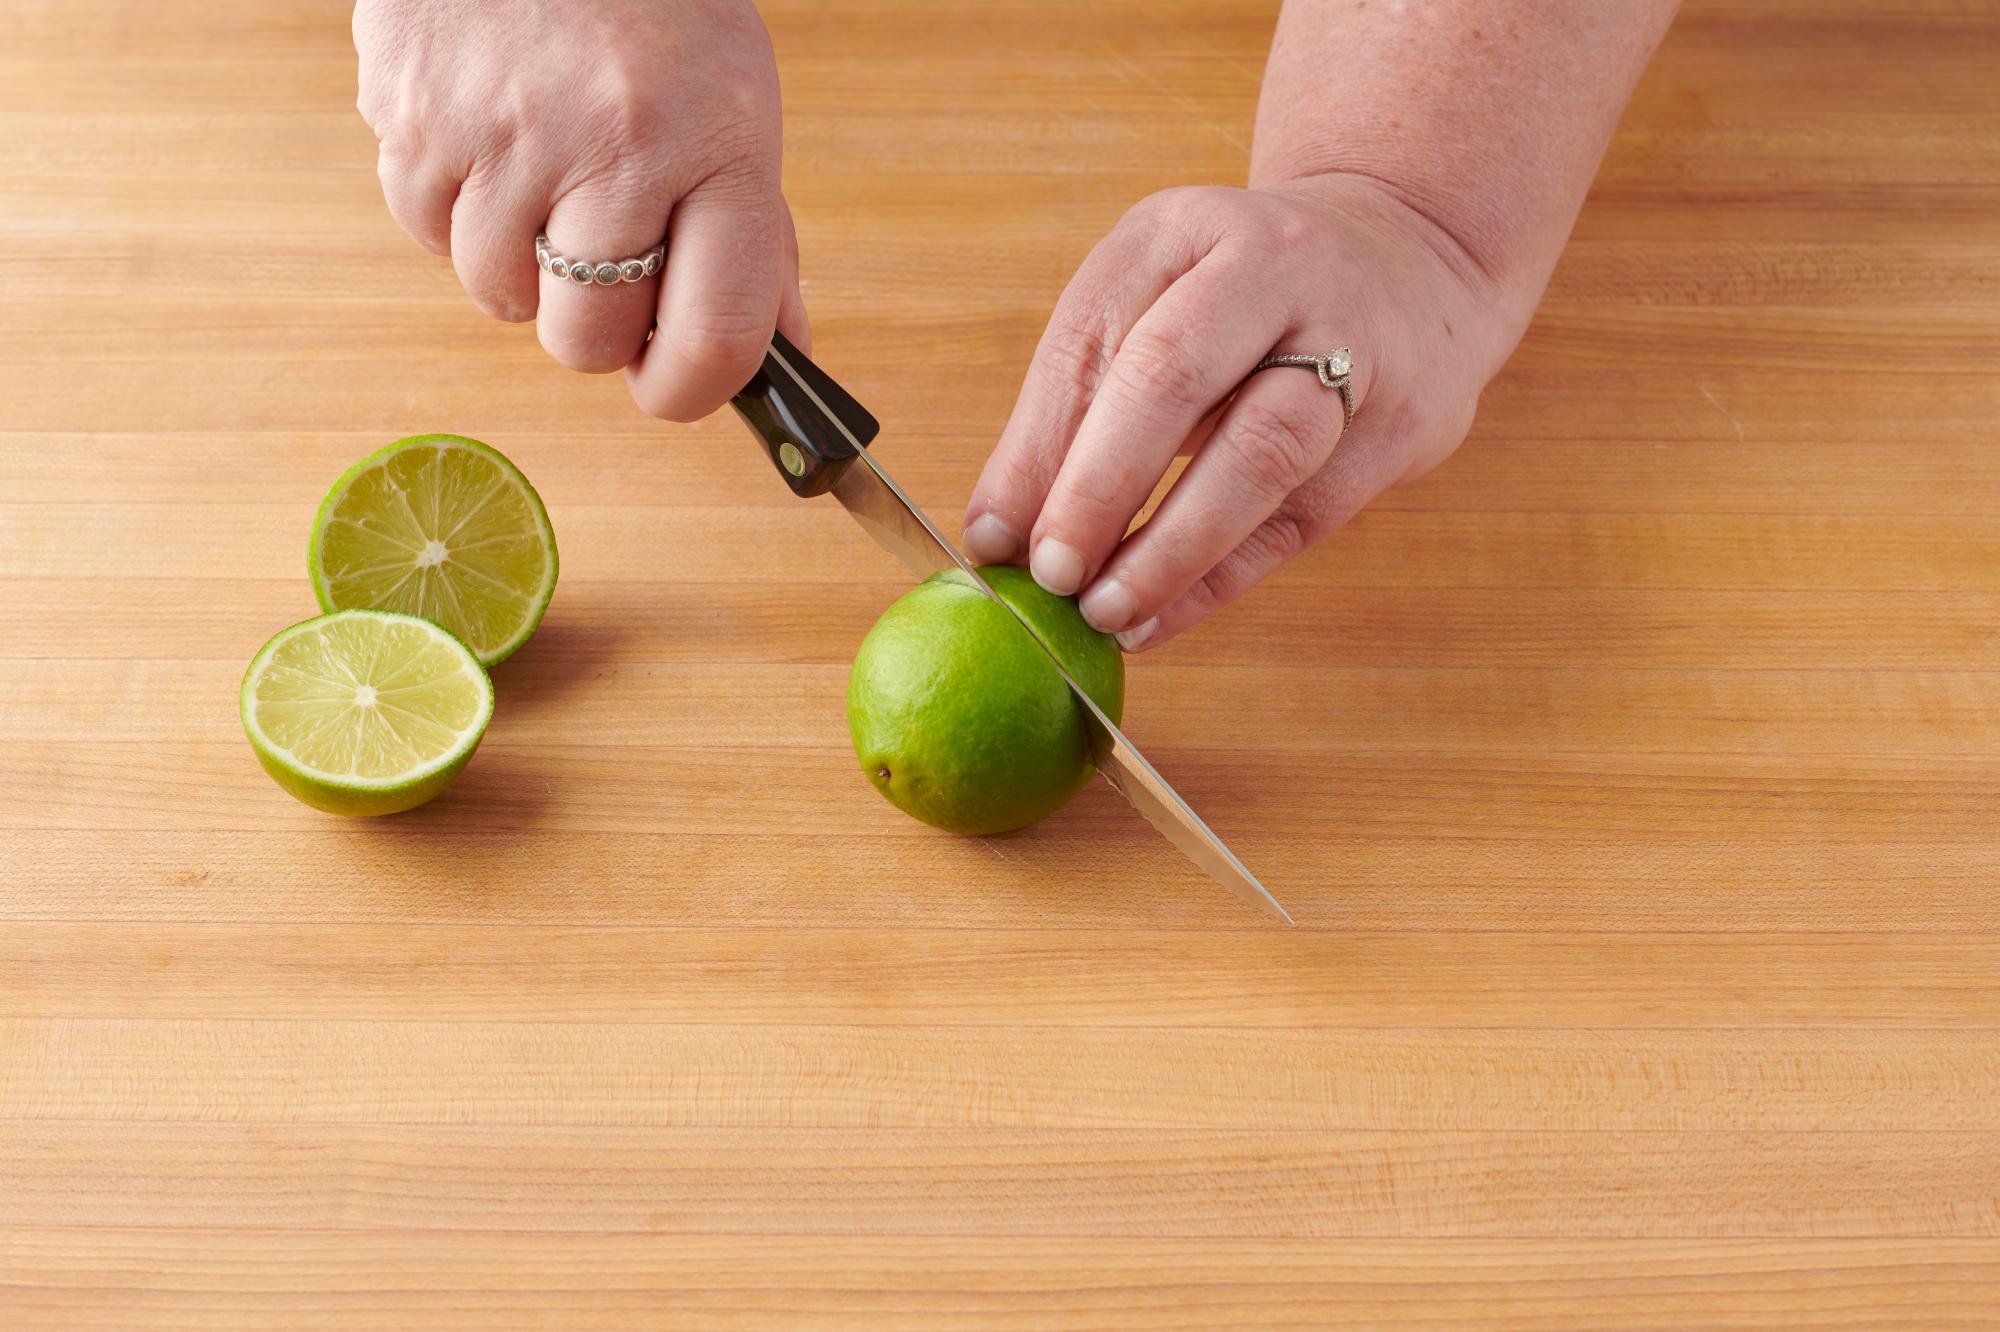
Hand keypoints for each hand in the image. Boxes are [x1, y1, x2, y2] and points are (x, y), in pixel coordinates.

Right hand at [354, 0, 803, 419]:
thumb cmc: (652, 10)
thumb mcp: (734, 105)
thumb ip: (758, 238)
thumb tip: (780, 355)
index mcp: (716, 148)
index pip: (716, 335)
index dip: (690, 389)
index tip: (675, 386)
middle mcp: (614, 148)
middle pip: (586, 341)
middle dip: (594, 329)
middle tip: (604, 263)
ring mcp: (504, 136)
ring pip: (499, 297)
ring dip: (520, 267)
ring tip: (545, 179)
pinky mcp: (413, 119)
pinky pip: (427, 235)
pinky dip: (456, 215)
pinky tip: (490, 146)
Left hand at [960, 177, 1508, 649]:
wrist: (1411, 257)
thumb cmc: (1242, 302)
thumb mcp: (1151, 307)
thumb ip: (1073, 411)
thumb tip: (997, 537)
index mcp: (1181, 230)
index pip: (1092, 338)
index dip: (1035, 448)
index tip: (993, 540)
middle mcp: (1270, 266)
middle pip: (1174, 375)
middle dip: (1099, 487)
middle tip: (1052, 575)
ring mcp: (1352, 340)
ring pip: (1259, 452)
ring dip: (1172, 547)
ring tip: (1107, 612)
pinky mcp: (1401, 421)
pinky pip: (1302, 517)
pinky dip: (1221, 579)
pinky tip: (1161, 620)